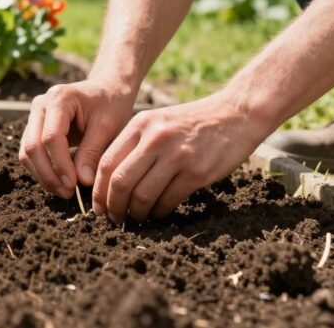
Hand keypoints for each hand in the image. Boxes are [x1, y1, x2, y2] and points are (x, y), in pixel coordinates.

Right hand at [19, 79, 136, 198]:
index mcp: (59, 99)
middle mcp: (41, 105)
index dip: (60, 164)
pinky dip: (42, 171)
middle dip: (48, 174)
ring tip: (65, 191)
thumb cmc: (111, 104)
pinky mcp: (35, 129)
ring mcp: (35, 116)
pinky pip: (30, 154)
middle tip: (68, 193)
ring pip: (26, 153)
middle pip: (32, 146)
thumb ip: (92, 152)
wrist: (107, 90)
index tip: (73, 185)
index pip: (51, 137)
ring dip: (43, 176)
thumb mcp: (108, 126)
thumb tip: (82, 182)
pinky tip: (59, 182)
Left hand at [92, 92, 270, 221]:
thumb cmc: (192, 123)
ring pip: (142, 195)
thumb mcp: (158, 122)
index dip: (98, 191)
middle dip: (113, 207)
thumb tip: (109, 180)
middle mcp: (155, 138)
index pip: (107, 163)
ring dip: (136, 213)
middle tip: (114, 219)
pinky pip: (168, 200)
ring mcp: (176, 155)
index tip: (98, 207)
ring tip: (137, 218)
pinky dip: (159, 212)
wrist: (235, 114)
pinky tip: (159, 213)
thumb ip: (135, 144)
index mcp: (140, 125)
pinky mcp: (196, 171)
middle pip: (120, 182)